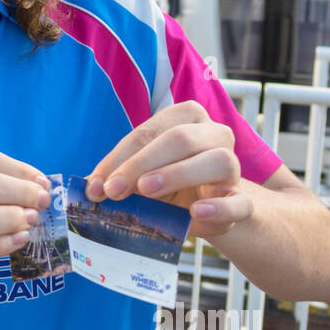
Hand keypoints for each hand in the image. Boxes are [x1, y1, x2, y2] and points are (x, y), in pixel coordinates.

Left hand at [83, 100, 250, 240]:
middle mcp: (214, 134)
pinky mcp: (242, 200)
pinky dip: (219, 207)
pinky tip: (196, 211)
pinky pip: (239, 201)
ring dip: (178, 174)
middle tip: (113, 190)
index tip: (96, 185)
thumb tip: (87, 187)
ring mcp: (233, 166)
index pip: (147, 132)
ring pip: (216, 160)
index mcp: (186, 118)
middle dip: (140, 164)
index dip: (119, 158)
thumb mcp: (142, 176)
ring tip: (147, 190)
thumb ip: (118, 177)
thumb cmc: (170, 184)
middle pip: (179, 139)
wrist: (211, 209)